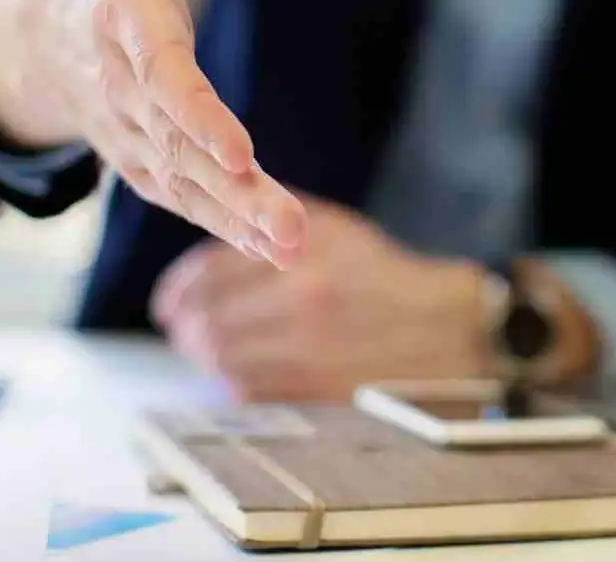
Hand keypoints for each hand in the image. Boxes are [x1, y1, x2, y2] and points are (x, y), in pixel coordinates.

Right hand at [0, 0, 305, 265]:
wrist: (46, 24)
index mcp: (123, 8)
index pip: (160, 65)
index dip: (196, 110)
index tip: (238, 152)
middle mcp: (124, 79)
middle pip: (180, 140)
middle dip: (233, 190)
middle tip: (291, 234)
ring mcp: (133, 127)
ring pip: (188, 183)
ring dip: (243, 221)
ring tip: (299, 251)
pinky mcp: (149, 156)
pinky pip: (190, 197)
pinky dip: (232, 225)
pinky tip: (281, 248)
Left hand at [150, 196, 490, 400]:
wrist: (445, 325)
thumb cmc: (384, 276)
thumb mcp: (334, 228)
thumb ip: (272, 223)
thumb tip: (211, 235)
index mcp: (302, 254)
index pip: (211, 273)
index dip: (180, 290)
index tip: (170, 302)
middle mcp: (304, 301)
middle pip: (209, 322)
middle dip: (185, 328)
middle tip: (180, 329)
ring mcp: (312, 350)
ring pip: (224, 360)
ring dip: (204, 358)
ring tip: (202, 352)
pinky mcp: (319, 389)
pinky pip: (252, 392)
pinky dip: (233, 383)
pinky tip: (236, 373)